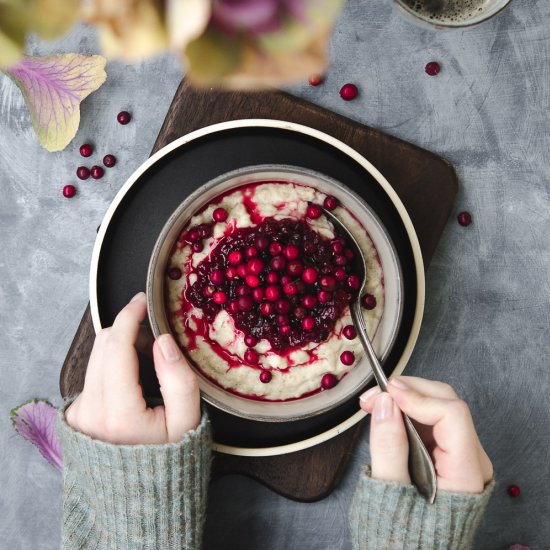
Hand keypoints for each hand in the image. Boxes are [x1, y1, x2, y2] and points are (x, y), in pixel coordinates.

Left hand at [66, 292, 199, 444]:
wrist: (138, 495)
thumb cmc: (168, 459)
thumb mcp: (187, 422)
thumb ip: (179, 380)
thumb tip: (163, 341)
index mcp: (119, 413)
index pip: (117, 347)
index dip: (129, 317)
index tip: (143, 300)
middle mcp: (91, 410)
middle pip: (103, 345)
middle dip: (128, 328)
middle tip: (155, 335)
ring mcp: (80, 412)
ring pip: (96, 356)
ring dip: (121, 345)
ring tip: (148, 357)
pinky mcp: (77, 413)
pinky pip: (93, 372)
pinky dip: (113, 362)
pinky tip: (133, 375)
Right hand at [359, 376, 492, 493]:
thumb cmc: (405, 533)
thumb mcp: (390, 491)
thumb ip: (388, 446)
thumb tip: (385, 403)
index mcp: (465, 473)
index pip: (452, 415)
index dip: (418, 398)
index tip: (387, 393)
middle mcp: (471, 460)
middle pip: (447, 403)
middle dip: (410, 391)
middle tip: (374, 396)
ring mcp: (460, 455)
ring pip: (439, 405)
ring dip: (405, 397)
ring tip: (373, 403)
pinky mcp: (447, 453)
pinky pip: (430, 419)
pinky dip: (406, 409)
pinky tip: (385, 411)